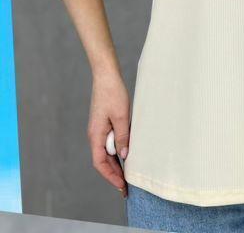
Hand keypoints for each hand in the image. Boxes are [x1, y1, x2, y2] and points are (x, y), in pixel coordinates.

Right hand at [87, 71, 129, 197]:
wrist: (106, 76)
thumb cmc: (113, 94)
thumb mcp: (121, 116)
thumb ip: (123, 136)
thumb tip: (125, 155)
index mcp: (96, 135)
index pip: (100, 163)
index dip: (111, 176)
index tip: (121, 186)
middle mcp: (94, 134)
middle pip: (103, 160)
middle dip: (114, 174)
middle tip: (126, 187)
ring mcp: (98, 129)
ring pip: (106, 152)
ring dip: (116, 164)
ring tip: (127, 175)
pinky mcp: (104, 123)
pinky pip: (109, 142)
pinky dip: (116, 151)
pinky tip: (126, 154)